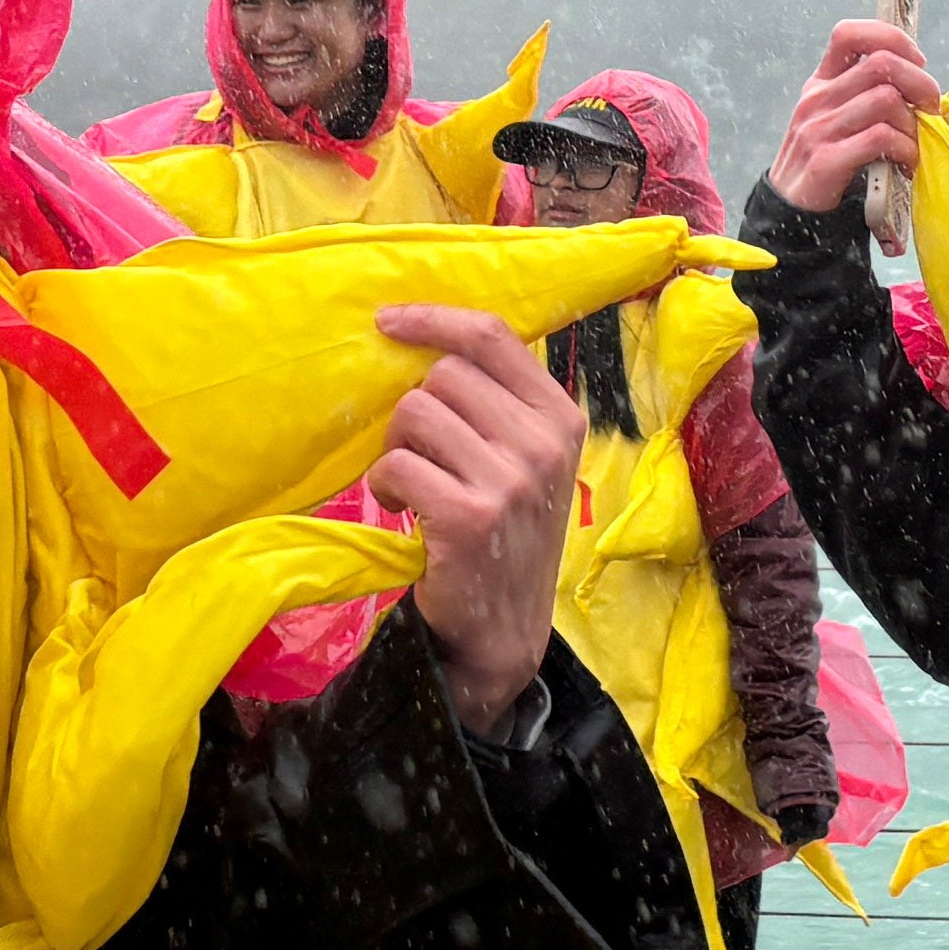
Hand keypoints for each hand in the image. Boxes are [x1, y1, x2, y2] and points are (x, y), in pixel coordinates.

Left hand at [368, 307, 583, 725]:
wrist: (503, 630)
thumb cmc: (504, 535)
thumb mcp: (525, 462)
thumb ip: (496, 405)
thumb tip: (425, 341)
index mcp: (562, 418)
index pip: (492, 336)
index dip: (432, 319)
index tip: (387, 322)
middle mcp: (543, 444)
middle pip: (444, 375)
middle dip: (414, 411)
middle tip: (419, 456)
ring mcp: (509, 481)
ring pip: (415, 414)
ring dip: (397, 449)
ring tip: (413, 487)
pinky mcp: (468, 516)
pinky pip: (397, 464)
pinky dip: (386, 484)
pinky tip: (405, 511)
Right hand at [768, 18, 942, 215]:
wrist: (792, 214)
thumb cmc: (829, 164)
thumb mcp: (841, 122)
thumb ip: (874, 99)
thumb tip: (929, 91)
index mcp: (821, 82)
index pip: (849, 34)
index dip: (890, 38)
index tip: (916, 63)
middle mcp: (817, 99)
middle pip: (881, 63)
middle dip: (920, 83)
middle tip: (931, 108)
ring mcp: (818, 129)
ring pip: (886, 100)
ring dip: (913, 124)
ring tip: (913, 146)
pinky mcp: (826, 160)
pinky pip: (881, 138)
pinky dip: (904, 149)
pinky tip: (905, 164)